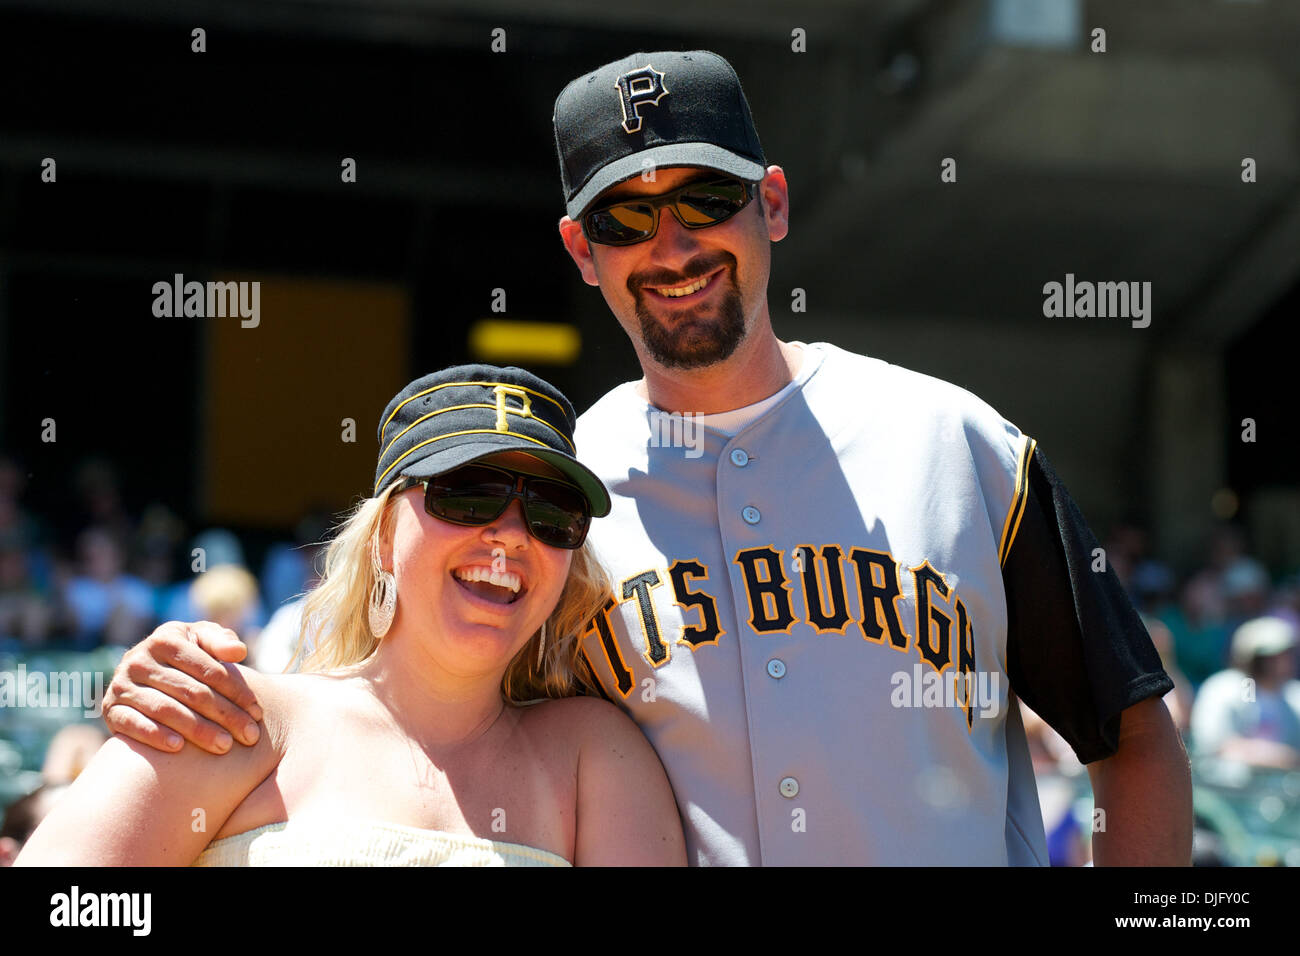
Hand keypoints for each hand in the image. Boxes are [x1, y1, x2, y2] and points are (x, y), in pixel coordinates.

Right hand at [103, 621, 263, 754]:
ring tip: (224, 746)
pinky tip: (179, 747)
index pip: (209, 669)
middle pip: (192, 692)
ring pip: (166, 709)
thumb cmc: (186, 657)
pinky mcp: (110, 709)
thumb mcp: (202, 641)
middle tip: (250, 736)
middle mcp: (139, 659)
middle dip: (225, 715)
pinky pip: (133, 724)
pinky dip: (155, 735)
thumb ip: (222, 641)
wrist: (144, 676)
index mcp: (166, 638)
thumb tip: (238, 652)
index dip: (237, 691)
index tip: (258, 712)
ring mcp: (121, 685)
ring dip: (197, 730)